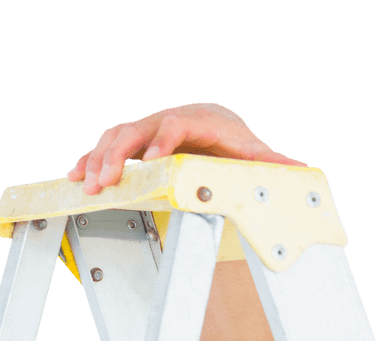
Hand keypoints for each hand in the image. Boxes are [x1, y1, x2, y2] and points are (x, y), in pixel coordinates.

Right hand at [66, 102, 306, 194]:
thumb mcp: (253, 152)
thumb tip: (300, 169)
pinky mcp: (135, 142)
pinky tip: (76, 176)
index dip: (163, 141)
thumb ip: (273, 162)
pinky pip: (107, 147)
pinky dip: (90, 160)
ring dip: (98, 160)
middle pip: (136, 130)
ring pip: (115, 137)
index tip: (154, 160)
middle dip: (119, 156)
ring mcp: (148, 129)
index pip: (175, 125)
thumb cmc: (233, 140)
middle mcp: (167, 120)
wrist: (218, 126)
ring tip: (88, 183)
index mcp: (196, 122)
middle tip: (107, 180)